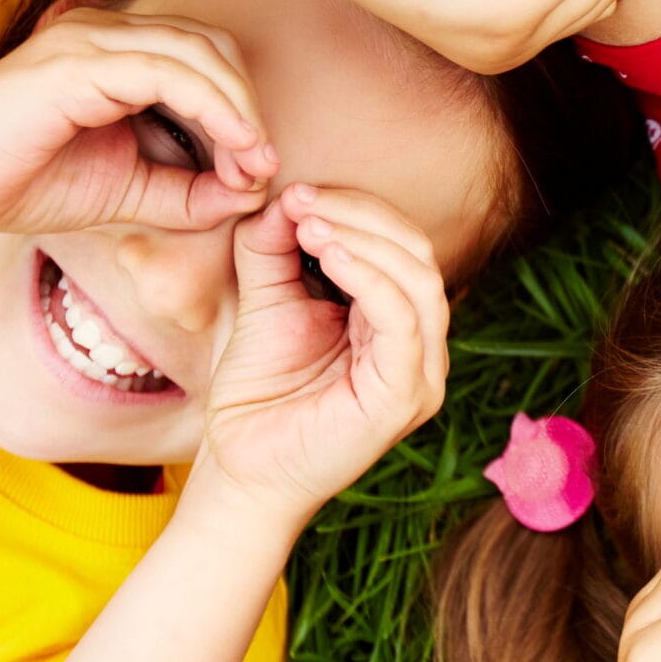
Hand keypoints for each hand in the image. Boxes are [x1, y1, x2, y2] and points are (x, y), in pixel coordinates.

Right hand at [0, 7, 275, 232]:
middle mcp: (107, 33)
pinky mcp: (77, 63)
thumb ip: (187, 193)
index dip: (244, 110)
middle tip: (263, 166)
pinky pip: (166, 72)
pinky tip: (232, 147)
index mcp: (116, 53)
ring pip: (198, 53)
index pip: (206, 60)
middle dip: (250, 107)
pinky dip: (212, 108)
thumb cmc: (20, 183)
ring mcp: (90, 40)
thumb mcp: (127, 193)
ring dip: (240, 109)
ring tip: (256, 161)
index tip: (259, 170)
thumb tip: (252, 194)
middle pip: (213, 48)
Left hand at [194, 187, 449, 515]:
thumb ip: (274, 249)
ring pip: (419, 281)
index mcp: (396, 322)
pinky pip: (404, 323)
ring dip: (364, 240)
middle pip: (417, 253)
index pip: (399, 245)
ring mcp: (421, 373)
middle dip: (360, 215)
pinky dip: (371, 279)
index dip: (356, 208)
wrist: (239, 469)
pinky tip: (329, 256)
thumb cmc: (257, 395)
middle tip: (302, 200)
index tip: (297, 193)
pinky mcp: (406, 397)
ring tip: (311, 225)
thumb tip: (286, 197)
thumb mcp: (265, 301)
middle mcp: (420, 346)